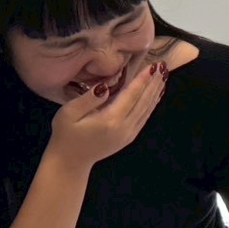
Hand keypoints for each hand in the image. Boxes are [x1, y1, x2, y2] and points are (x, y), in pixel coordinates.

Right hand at [47, 61, 167, 168]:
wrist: (70, 162)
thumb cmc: (65, 134)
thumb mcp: (68, 113)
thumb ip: (88, 99)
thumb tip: (106, 86)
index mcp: (110, 120)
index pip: (131, 95)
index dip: (143, 79)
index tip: (152, 65)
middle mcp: (124, 127)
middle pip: (144, 101)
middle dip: (154, 82)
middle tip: (162, 65)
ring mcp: (129, 134)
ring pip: (147, 109)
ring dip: (156, 91)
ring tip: (163, 75)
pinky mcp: (129, 137)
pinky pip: (144, 117)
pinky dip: (152, 103)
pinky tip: (156, 94)